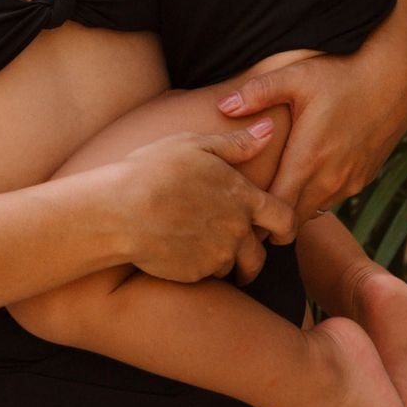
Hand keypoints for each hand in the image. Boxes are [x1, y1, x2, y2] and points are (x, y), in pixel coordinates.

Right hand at [110, 123, 297, 284]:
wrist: (118, 211)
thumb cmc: (153, 171)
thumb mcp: (194, 145)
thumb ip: (236, 144)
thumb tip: (268, 130)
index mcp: (242, 197)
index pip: (285, 219)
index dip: (288, 228)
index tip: (282, 234)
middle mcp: (236, 231)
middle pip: (260, 254)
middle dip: (253, 256)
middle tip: (243, 255)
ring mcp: (216, 256)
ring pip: (232, 267)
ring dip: (225, 261)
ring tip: (203, 249)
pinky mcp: (195, 275)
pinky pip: (206, 276)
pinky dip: (199, 267)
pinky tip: (180, 252)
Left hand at [217, 34, 406, 216]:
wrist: (396, 76)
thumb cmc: (341, 73)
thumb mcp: (295, 76)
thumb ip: (256, 93)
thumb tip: (222, 107)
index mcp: (307, 160)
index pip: (276, 212)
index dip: (255, 216)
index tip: (238, 208)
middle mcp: (330, 179)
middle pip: (293, 219)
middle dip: (271, 218)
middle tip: (247, 206)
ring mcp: (350, 181)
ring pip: (313, 210)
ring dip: (295, 206)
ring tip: (273, 190)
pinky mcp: (364, 177)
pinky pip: (333, 198)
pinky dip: (317, 195)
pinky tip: (305, 174)